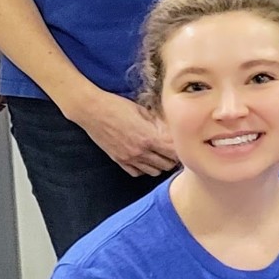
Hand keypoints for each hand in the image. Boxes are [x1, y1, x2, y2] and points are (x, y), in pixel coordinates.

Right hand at [62, 88, 179, 177]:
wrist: (92, 110)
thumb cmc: (117, 106)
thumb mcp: (143, 110)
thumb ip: (159, 123)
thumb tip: (174, 128)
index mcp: (149, 137)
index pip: (175, 151)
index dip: (182, 147)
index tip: (186, 143)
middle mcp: (140, 151)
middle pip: (167, 164)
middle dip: (174, 157)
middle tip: (176, 149)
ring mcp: (128, 158)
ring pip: (154, 171)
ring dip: (161, 164)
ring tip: (162, 154)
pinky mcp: (119, 160)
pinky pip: (137, 173)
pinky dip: (144, 168)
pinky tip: (146, 158)